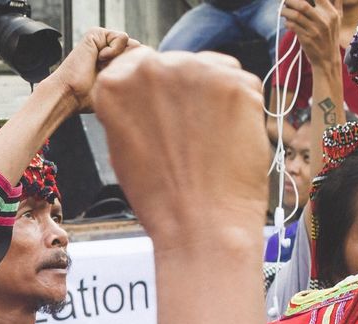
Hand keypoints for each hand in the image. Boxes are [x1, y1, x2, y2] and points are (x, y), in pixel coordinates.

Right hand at [51, 27, 138, 112]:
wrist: (70, 95)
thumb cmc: (89, 98)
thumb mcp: (118, 89)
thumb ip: (133, 75)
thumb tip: (146, 59)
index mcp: (114, 63)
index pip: (138, 60)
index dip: (135, 71)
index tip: (115, 83)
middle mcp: (109, 50)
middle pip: (138, 51)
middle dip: (128, 65)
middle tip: (107, 75)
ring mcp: (103, 41)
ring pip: (131, 43)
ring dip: (119, 59)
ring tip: (102, 67)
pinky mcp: (97, 34)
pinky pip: (121, 37)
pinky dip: (113, 50)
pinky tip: (99, 59)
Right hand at [93, 48, 268, 246]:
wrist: (201, 225)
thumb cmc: (162, 199)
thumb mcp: (121, 148)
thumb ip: (130, 109)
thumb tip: (151, 95)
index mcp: (116, 83)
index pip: (136, 67)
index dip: (153, 93)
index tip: (159, 113)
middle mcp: (154, 68)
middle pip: (176, 64)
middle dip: (184, 93)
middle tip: (186, 135)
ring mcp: (198, 71)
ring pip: (211, 70)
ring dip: (212, 96)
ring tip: (207, 141)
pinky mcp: (237, 82)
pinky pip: (241, 83)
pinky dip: (239, 107)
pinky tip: (227, 138)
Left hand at [281, 0, 341, 68]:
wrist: (327, 58)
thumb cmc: (331, 36)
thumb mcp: (338, 19)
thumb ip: (336, 4)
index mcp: (332, 13)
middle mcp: (324, 20)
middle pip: (303, 5)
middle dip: (291, 1)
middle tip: (285, 0)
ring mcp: (315, 30)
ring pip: (296, 16)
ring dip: (285, 12)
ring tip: (282, 10)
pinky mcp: (306, 39)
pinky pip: (293, 27)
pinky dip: (287, 22)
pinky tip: (286, 22)